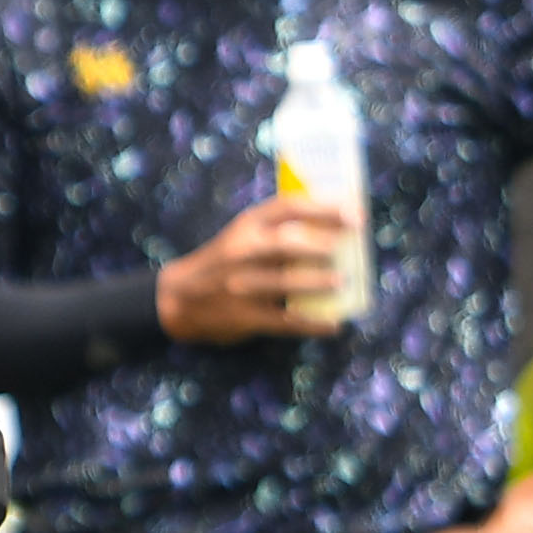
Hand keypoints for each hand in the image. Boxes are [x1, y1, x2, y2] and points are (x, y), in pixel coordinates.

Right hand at [155, 192, 355, 342]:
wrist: (178, 299)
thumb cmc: (222, 264)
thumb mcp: (241, 237)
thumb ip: (277, 230)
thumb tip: (335, 230)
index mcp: (246, 227)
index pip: (287, 208)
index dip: (324, 208)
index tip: (354, 212)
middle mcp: (242, 253)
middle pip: (286, 243)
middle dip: (322, 244)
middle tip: (350, 247)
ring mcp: (242, 286)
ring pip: (286, 282)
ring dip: (318, 282)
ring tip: (342, 282)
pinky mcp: (245, 317)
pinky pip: (285, 322)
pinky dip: (312, 324)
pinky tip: (334, 324)